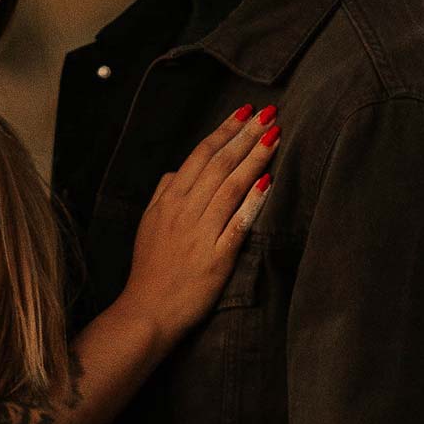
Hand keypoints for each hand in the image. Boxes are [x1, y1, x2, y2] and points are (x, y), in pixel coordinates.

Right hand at [116, 104, 276, 346]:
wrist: (148, 311)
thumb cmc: (150, 268)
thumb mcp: (148, 224)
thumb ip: (162, 194)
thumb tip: (175, 171)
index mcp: (170, 200)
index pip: (200, 155)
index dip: (224, 131)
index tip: (245, 111)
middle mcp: (185, 211)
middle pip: (219, 164)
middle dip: (246, 135)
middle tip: (269, 113)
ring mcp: (201, 233)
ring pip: (230, 186)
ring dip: (254, 158)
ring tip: (274, 136)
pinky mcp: (217, 257)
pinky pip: (237, 224)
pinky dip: (252, 202)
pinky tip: (268, 183)